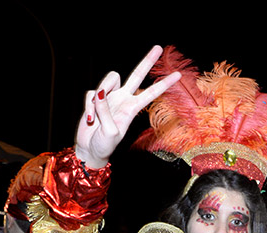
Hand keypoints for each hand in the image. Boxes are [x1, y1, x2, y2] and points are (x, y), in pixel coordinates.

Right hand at [74, 46, 181, 168]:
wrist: (89, 149)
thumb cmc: (104, 145)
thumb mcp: (110, 132)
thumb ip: (106, 112)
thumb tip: (100, 93)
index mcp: (132, 109)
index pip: (151, 93)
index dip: (164, 84)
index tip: (178, 75)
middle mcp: (123, 99)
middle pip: (137, 75)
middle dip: (147, 61)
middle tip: (159, 47)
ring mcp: (109, 98)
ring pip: (109, 79)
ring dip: (99, 94)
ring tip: (94, 115)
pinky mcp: (95, 99)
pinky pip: (91, 94)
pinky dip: (88, 106)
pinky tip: (89, 119)